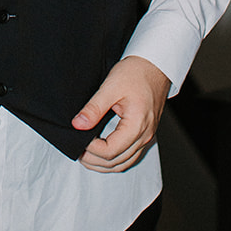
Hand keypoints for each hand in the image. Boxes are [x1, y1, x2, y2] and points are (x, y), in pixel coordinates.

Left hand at [73, 56, 169, 172]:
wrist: (155, 65)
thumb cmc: (136, 72)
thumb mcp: (111, 86)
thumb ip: (93, 108)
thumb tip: (78, 124)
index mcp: (137, 125)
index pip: (110, 151)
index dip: (91, 150)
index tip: (79, 139)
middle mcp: (144, 135)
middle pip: (116, 161)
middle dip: (94, 161)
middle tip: (76, 150)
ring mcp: (146, 136)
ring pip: (124, 163)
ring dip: (103, 164)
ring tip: (85, 156)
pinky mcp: (145, 133)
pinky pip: (130, 156)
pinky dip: (114, 160)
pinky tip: (101, 155)